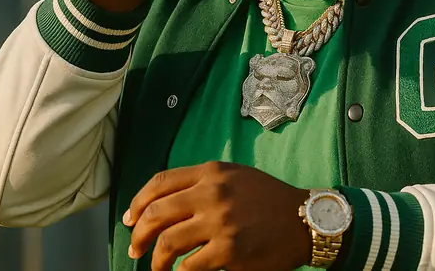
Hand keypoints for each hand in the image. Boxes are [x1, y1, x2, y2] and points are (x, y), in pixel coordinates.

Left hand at [123, 162, 311, 270]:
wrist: (303, 219)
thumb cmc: (268, 200)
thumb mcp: (235, 177)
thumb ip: (202, 183)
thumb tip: (161, 204)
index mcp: (211, 172)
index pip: (160, 182)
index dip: (138, 202)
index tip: (130, 219)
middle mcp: (212, 193)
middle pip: (157, 213)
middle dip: (139, 234)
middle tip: (135, 248)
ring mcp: (220, 222)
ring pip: (168, 242)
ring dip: (156, 259)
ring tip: (157, 267)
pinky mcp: (229, 250)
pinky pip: (190, 266)